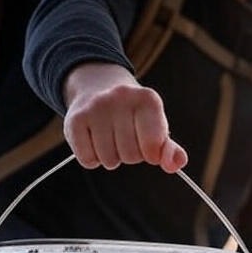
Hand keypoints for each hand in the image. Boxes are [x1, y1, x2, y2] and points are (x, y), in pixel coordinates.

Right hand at [62, 62, 187, 172]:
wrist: (98, 87)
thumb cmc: (133, 116)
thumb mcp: (156, 127)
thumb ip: (169, 149)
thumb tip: (176, 164)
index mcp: (148, 99)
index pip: (153, 147)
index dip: (150, 154)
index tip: (147, 146)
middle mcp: (121, 97)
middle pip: (131, 156)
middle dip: (129, 155)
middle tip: (124, 137)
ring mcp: (96, 107)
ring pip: (109, 160)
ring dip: (111, 158)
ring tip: (109, 138)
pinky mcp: (74, 119)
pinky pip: (87, 160)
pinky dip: (91, 159)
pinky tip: (93, 141)